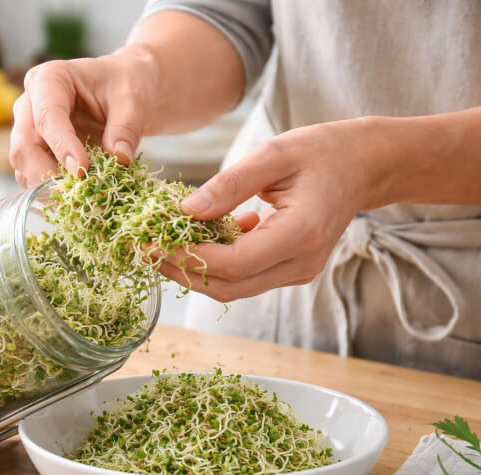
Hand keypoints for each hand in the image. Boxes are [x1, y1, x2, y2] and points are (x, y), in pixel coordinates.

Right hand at [10, 47, 159, 187]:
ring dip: (46, 185)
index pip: (47, 116)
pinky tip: (73, 197)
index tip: (82, 170)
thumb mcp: (133, 100)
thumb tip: (119, 159)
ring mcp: (29, 131)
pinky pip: (32, 176)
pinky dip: (49, 191)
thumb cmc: (125, 85)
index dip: (62, 146)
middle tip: (77, 190)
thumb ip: (126, 128)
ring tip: (78, 195)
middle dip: (46, 172)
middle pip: (24, 145)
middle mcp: (30, 105)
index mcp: (49, 80)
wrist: (125, 93)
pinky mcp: (37, 153)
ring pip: (23, 165)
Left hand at [160, 118, 388, 301]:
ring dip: (193, 271)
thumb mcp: (273, 155)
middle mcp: (300, 263)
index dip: (187, 259)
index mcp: (300, 234)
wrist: (365, 165)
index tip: (150, 242)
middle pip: (229, 287)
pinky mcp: (290, 270)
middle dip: (181, 271)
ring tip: (160, 244)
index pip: (233, 264)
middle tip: (144, 249)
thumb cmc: (322, 152)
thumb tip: (184, 212)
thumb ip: (229, 184)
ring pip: (233, 288)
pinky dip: (214, 264)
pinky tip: (196, 238)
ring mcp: (297, 272)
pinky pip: (244, 277)